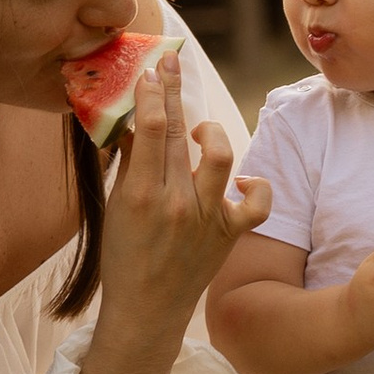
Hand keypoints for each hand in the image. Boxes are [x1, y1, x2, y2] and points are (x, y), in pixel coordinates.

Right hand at [97, 51, 268, 335]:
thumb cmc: (124, 257)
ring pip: (223, 154)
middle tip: (172, 63)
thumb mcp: (115, 207)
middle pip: (182, 131)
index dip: (153, 93)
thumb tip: (136, 121)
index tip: (151, 71)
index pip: (153, 128)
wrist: (147, 311)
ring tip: (202, 131)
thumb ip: (130, 163)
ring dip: (213, 133)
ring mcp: (207, 217)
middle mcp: (177, 203)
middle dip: (175, 91)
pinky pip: (257, 202)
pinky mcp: (231, 233)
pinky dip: (255, 185)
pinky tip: (240, 179)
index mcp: (140, 195)